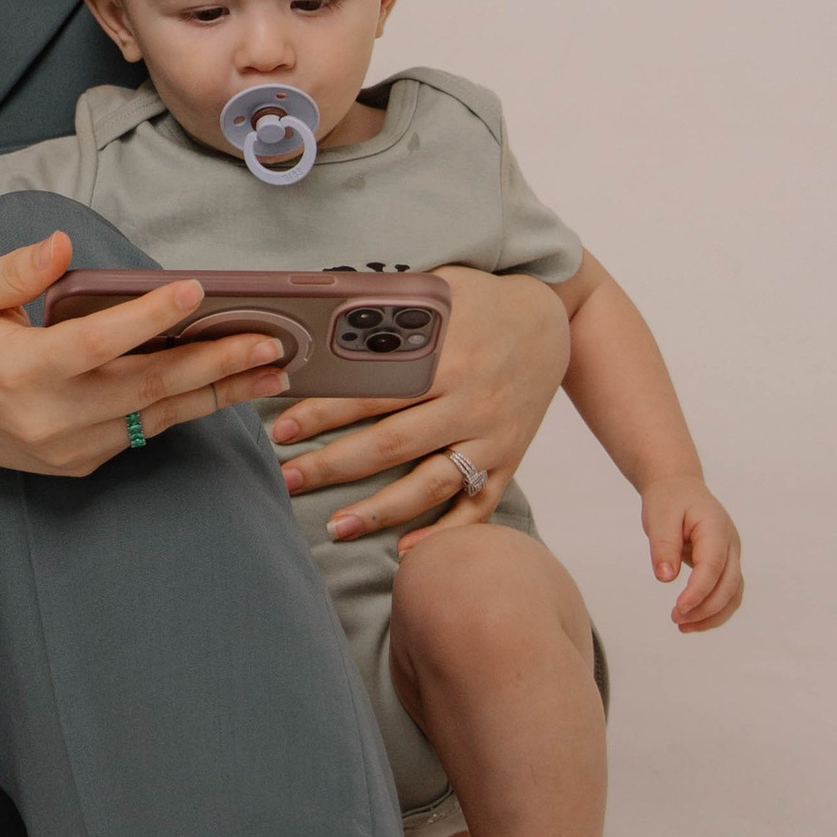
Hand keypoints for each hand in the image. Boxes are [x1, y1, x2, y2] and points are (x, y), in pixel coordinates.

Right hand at [0, 227, 289, 479]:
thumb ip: (15, 270)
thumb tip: (61, 245)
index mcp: (19, 370)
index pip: (96, 343)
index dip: (147, 318)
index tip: (195, 292)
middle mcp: (49, 417)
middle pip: (146, 388)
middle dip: (214, 364)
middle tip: (268, 342)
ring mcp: (68, 448)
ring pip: (157, 418)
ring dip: (219, 394)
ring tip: (272, 372)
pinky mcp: (79, 463)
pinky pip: (143, 432)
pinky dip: (186, 408)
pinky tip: (226, 386)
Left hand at [269, 269, 570, 541]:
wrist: (555, 322)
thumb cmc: (484, 301)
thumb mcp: (441, 287)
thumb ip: (391, 303)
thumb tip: (328, 303)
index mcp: (443, 358)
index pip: (370, 392)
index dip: (321, 412)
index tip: (280, 427)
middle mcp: (466, 402)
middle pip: (390, 444)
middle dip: (332, 466)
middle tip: (288, 479)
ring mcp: (489, 436)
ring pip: (428, 484)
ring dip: (379, 511)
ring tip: (335, 528)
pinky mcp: (508, 459)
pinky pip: (478, 505)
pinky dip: (446, 532)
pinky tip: (407, 549)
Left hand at [644, 476, 742, 628]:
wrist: (679, 488)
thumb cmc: (669, 500)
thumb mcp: (659, 517)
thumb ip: (663, 546)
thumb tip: (665, 577)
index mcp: (716, 527)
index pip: (713, 566)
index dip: (698, 591)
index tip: (679, 609)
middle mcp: (731, 543)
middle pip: (728, 585)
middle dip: (705, 608)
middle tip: (676, 619)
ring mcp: (732, 555)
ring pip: (733, 594)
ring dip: (712, 615)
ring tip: (683, 626)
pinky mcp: (726, 564)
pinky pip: (727, 593)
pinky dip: (714, 610)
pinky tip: (692, 619)